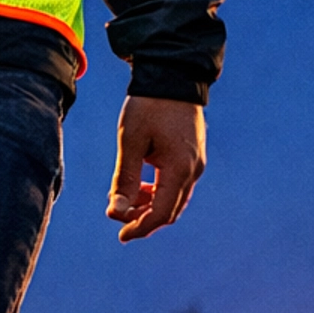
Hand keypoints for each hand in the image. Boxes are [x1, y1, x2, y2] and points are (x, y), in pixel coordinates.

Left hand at [107, 97, 206, 242]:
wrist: (173, 76)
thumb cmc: (148, 107)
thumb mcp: (131, 142)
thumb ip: (125, 180)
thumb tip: (116, 213)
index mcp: (179, 168)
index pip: (161, 213)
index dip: (140, 228)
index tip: (121, 235)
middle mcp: (194, 170)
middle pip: (171, 211)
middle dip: (144, 220)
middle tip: (119, 219)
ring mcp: (197, 164)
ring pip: (175, 199)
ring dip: (151, 206)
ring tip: (126, 200)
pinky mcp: (194, 157)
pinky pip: (178, 185)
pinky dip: (159, 193)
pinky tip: (141, 187)